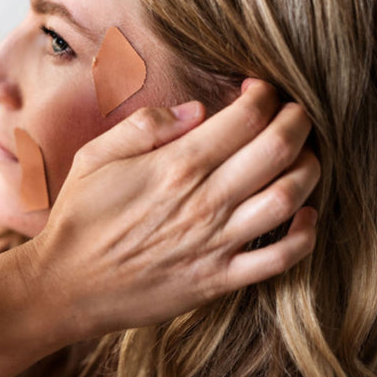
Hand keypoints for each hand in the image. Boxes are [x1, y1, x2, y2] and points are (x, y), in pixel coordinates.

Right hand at [31, 79, 319, 342]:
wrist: (67, 286)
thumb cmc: (80, 217)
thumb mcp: (96, 156)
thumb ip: (145, 125)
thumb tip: (196, 109)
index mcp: (177, 164)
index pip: (245, 118)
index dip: (263, 95)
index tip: (260, 89)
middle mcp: (205, 200)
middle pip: (278, 149)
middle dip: (298, 120)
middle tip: (295, 111)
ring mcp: (217, 243)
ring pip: (288, 197)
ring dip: (309, 168)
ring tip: (304, 154)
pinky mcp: (220, 279)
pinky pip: (280, 258)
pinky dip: (305, 234)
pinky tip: (307, 214)